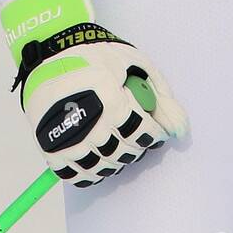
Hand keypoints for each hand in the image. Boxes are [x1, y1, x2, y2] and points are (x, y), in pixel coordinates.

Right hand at [1, 0, 187, 186]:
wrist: (51, 56)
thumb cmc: (97, 57)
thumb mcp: (135, 64)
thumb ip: (161, 96)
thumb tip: (181, 130)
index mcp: (111, 99)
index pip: (143, 133)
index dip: (155, 134)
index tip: (155, 130)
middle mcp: (89, 124)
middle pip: (123, 152)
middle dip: (137, 146)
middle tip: (137, 136)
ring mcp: (68, 140)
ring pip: (103, 166)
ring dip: (117, 160)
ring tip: (119, 145)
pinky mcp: (51, 151)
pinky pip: (77, 175)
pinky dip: (92, 172)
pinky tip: (99, 157)